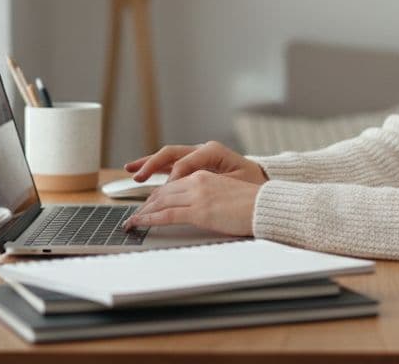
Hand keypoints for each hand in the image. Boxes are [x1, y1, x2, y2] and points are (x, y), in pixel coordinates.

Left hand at [122, 170, 262, 235]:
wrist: (266, 206)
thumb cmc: (252, 204)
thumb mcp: (226, 193)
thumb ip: (210, 196)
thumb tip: (200, 209)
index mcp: (205, 175)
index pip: (173, 184)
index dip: (157, 195)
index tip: (148, 204)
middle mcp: (198, 180)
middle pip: (163, 191)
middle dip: (146, 203)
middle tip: (135, 215)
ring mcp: (197, 195)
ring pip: (161, 201)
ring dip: (143, 212)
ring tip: (132, 222)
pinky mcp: (199, 211)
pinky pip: (167, 214)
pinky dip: (149, 219)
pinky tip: (139, 223)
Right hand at [123, 140, 269, 185]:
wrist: (260, 186)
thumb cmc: (251, 186)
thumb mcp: (236, 183)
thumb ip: (213, 182)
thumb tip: (192, 186)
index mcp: (213, 151)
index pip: (185, 163)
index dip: (173, 179)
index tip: (165, 195)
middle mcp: (202, 150)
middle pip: (172, 154)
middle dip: (152, 165)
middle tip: (138, 177)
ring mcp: (196, 155)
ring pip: (167, 156)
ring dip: (148, 163)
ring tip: (131, 170)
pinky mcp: (193, 164)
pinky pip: (170, 163)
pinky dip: (155, 167)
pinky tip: (140, 171)